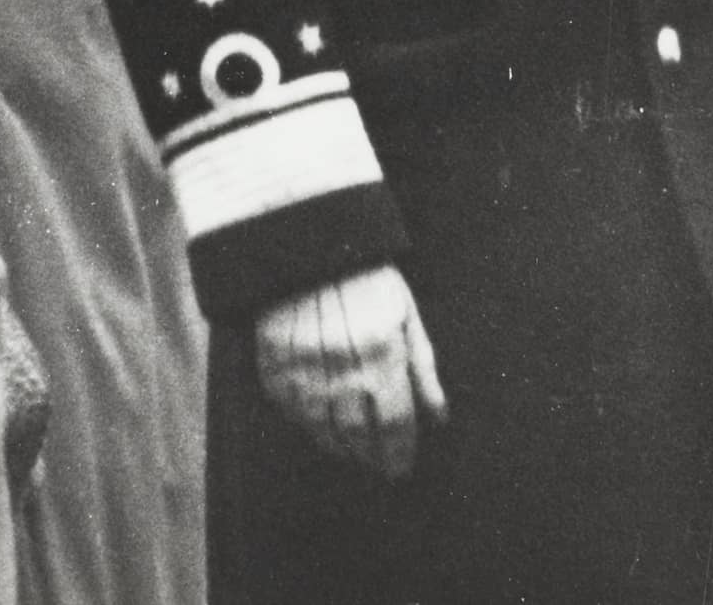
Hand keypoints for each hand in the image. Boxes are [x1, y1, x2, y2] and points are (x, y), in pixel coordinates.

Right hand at [257, 265, 446, 477]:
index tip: (402, 467)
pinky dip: (307, 424)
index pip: (393, 423)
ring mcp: (302, 367)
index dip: (399, 452)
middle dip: (372, 457)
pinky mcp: (273, 363)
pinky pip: (290, 410)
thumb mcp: (405, 314)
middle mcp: (340, 366)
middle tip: (380, 466)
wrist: (308, 245)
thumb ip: (422, 368)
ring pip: (321, 429)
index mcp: (379, 353)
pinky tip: (320, 425)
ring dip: (341, 448)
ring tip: (353, 452)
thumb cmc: (366, 278)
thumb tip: (438, 418)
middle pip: (356, 434)